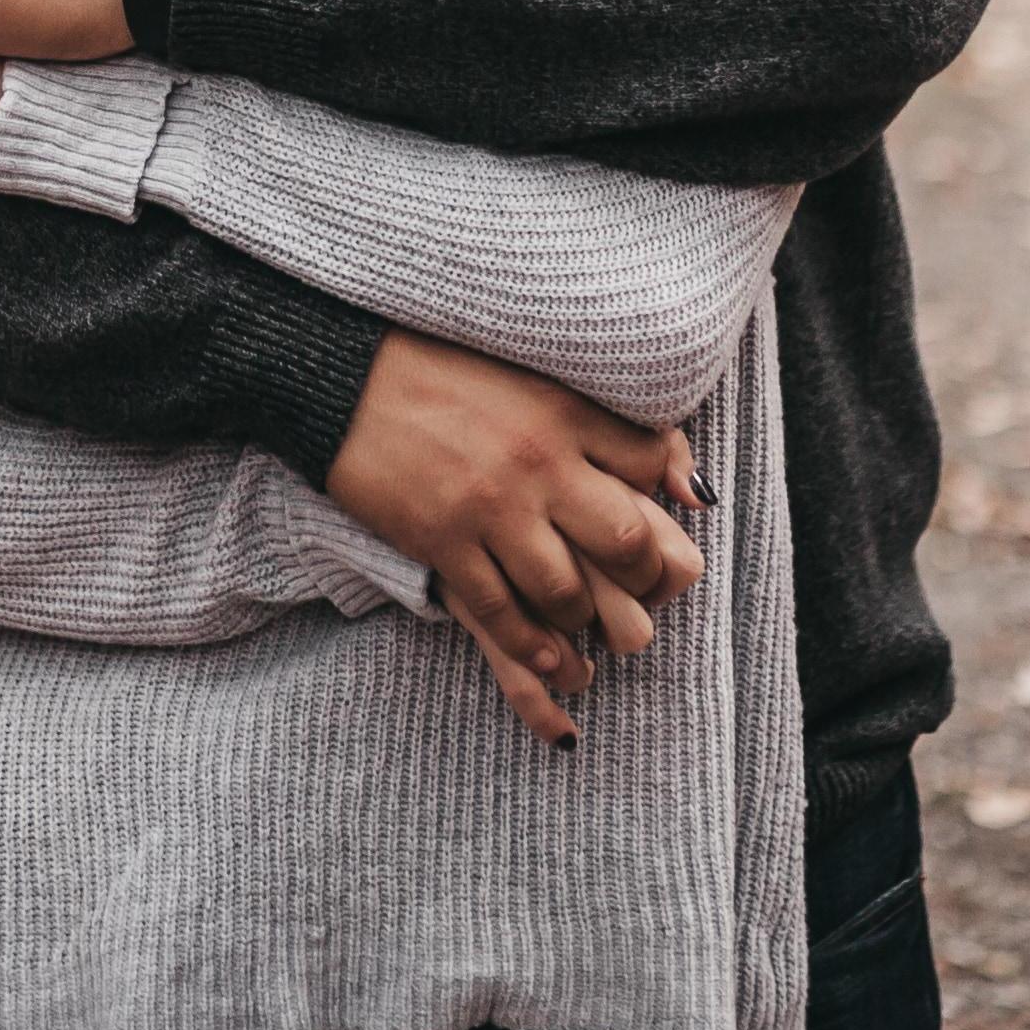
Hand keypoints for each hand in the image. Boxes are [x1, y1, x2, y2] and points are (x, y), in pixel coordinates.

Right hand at [324, 328, 703, 753]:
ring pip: (567, 591)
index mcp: (562, 409)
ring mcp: (490, 507)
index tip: (666, 522)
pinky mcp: (442, 542)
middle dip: (645, 578)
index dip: (667, 499)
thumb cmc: (435, 367)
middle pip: (625, 538)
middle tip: (644, 596)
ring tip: (589, 631)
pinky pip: (502, 613)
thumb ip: (598, 417)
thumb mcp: (528, 373)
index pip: (649, 462)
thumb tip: (689, 481)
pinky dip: (533, 647)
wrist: (340, 374)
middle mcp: (539, 461)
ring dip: (585, 620)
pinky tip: (552, 662)